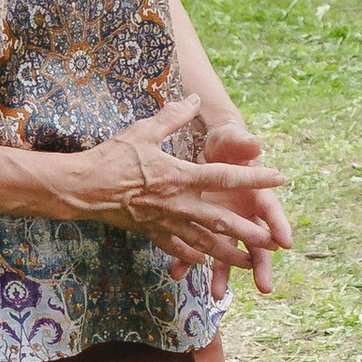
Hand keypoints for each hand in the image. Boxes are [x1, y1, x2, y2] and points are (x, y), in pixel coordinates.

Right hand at [47, 101, 291, 291]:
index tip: (280, 178)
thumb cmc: (113, 157)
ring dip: (229, 254)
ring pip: (204, 242)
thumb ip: (173, 116)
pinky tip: (206, 262)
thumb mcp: (144, 131)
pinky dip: (193, 257)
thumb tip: (194, 98)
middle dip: (249, 232)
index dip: (255, 177)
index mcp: (181, 176)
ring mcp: (166, 222)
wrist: (82, 188)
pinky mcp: (152, 233)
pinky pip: (177, 249)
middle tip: (273, 241)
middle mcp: (178, 204)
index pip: (226, 176)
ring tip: (250, 263)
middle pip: (222, 220)